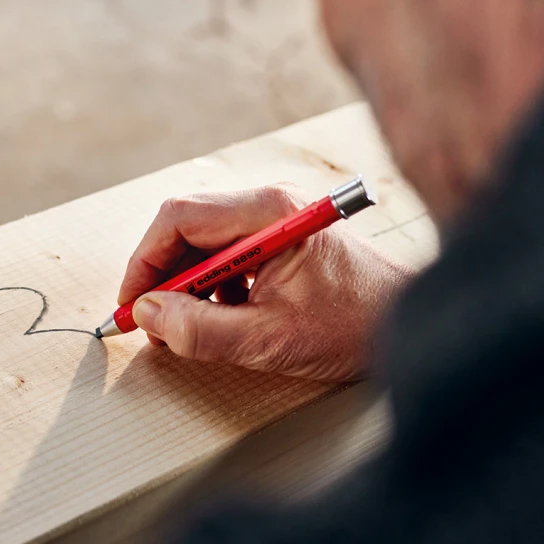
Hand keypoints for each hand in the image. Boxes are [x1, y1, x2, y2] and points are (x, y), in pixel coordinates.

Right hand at [119, 184, 413, 380]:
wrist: (412, 322)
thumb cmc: (356, 325)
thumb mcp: (269, 339)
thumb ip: (201, 330)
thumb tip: (149, 315)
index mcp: (268, 212)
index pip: (178, 218)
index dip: (144, 261)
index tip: (132, 303)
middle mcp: (268, 204)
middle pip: (186, 225)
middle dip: (161, 274)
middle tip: (148, 319)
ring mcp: (275, 218)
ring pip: (203, 240)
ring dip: (186, 283)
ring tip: (187, 325)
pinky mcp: (281, 237)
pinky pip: (227, 252)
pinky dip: (211, 285)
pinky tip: (223, 317)